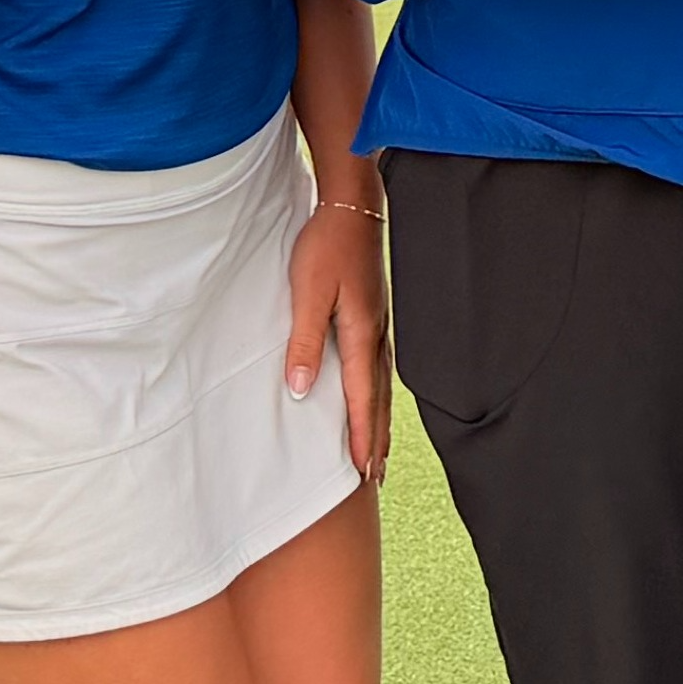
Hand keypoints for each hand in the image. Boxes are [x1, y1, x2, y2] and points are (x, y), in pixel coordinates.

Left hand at [284, 182, 387, 476]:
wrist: (352, 207)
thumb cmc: (327, 247)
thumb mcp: (307, 293)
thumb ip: (305, 342)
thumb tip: (300, 390)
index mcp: (361, 335)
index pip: (361, 398)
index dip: (360, 435)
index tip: (362, 470)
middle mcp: (375, 335)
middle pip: (378, 399)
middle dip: (376, 439)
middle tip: (376, 475)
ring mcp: (378, 325)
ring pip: (382, 386)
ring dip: (379, 421)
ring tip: (379, 449)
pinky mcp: (373, 314)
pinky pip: (379, 368)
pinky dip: (378, 395)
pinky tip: (373, 397)